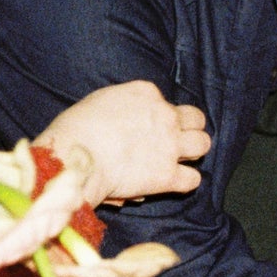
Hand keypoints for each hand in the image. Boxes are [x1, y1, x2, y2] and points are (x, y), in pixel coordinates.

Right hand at [38, 80, 210, 206]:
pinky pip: (193, 179)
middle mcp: (165, 115)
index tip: (145, 128)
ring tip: (181, 160)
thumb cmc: (74, 129)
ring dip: (194, 152)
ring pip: (202, 144)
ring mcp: (169, 145)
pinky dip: (186, 182)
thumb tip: (128, 130)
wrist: (74, 156)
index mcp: (146, 93)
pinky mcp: (168, 175)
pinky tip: (174, 183)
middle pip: (195, 118)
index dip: (158, 117)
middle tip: (176, 141)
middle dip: (188, 129)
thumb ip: (121, 110)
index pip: (165, 102)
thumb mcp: (99, 103)